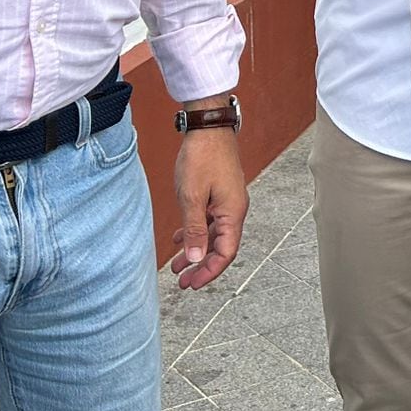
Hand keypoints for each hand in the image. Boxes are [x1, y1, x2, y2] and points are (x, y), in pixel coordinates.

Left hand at [169, 127, 247, 289]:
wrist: (208, 126)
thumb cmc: (202, 157)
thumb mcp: (192, 197)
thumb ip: (195, 230)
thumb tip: (197, 258)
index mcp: (232, 212)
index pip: (225, 253)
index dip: (209, 271)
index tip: (192, 284)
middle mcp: (233, 209)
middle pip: (220, 246)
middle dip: (201, 266)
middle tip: (183, 281)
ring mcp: (226, 200)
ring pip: (212, 234)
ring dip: (195, 250)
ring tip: (177, 265)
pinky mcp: (218, 192)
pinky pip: (209, 220)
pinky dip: (195, 231)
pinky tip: (179, 237)